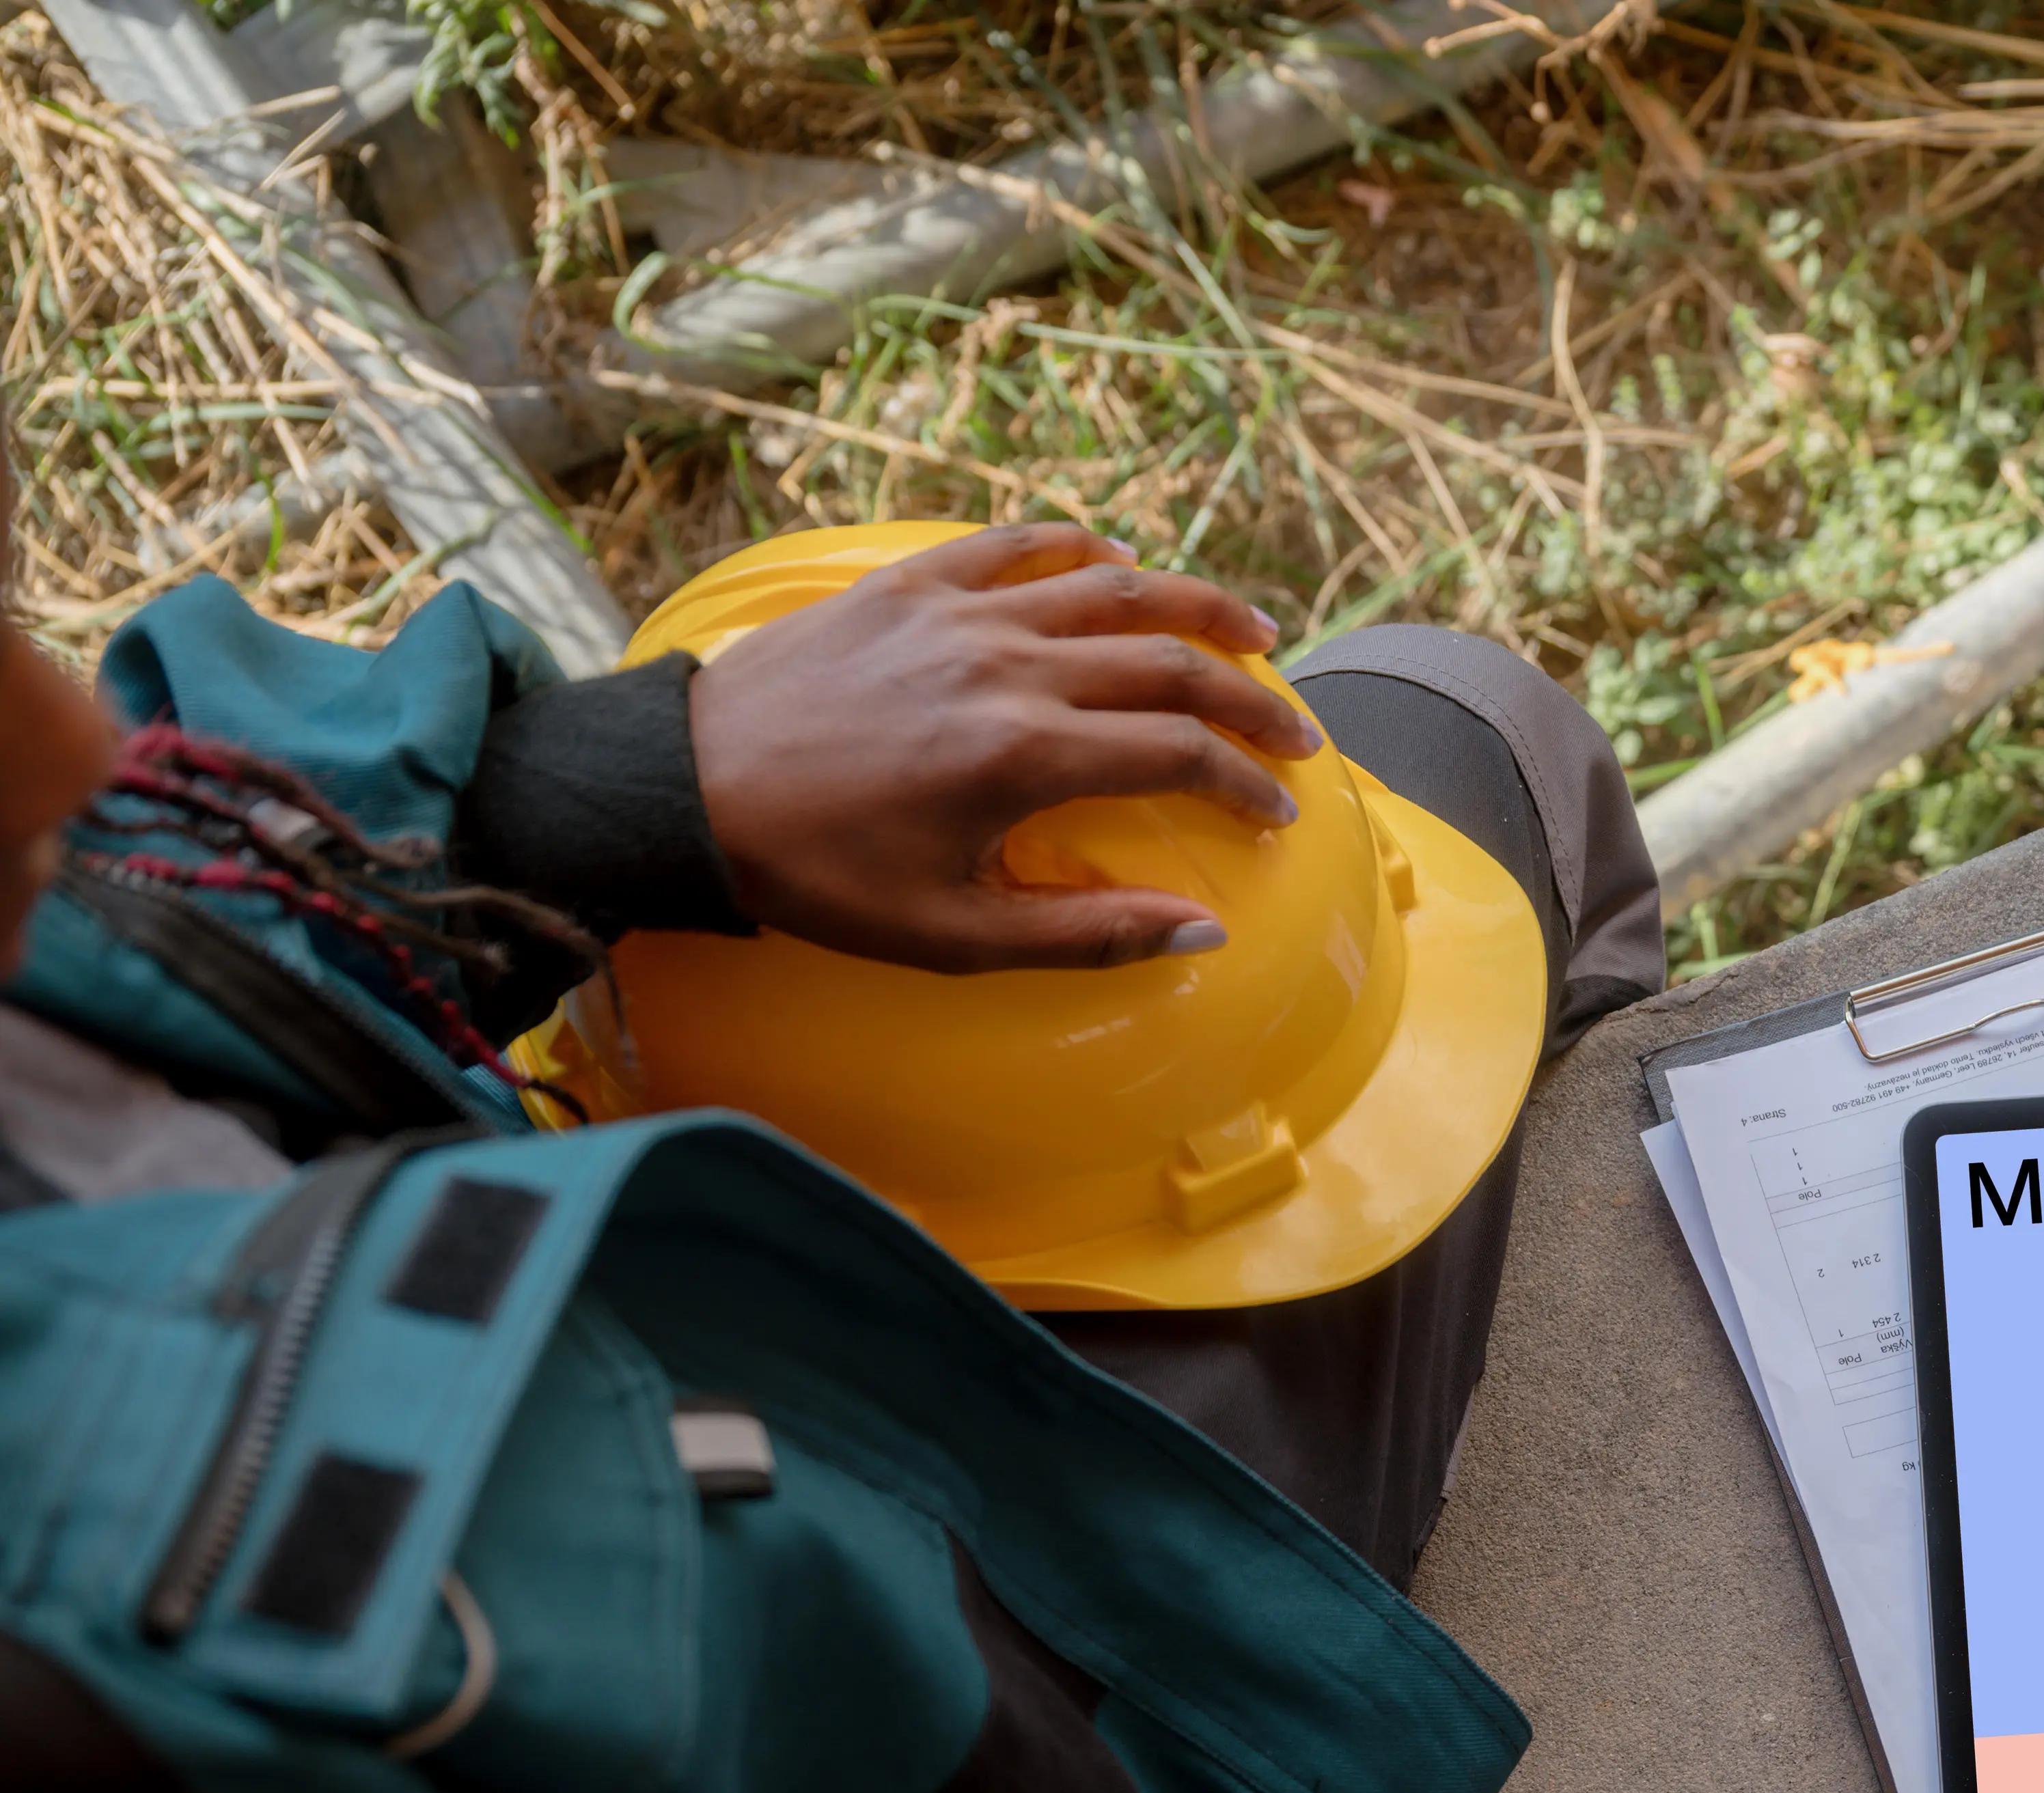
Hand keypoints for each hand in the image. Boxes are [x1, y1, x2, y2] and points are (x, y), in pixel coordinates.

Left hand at [686, 523, 1324, 973]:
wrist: (687, 793)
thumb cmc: (818, 876)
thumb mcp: (953, 936)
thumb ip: (1087, 934)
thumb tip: (1202, 931)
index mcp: (1024, 756)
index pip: (1178, 755)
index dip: (1245, 783)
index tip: (1277, 813)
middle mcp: (1007, 667)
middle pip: (1169, 662)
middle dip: (1251, 698)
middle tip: (1297, 731)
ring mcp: (959, 613)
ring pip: (1112, 587)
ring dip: (1196, 605)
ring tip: (1253, 628)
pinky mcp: (910, 584)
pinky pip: (1017, 545)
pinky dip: (1081, 550)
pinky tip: (1120, 565)